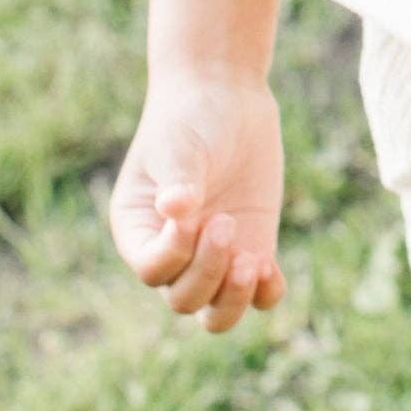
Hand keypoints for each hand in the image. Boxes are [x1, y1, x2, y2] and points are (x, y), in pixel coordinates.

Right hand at [109, 64, 286, 332]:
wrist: (226, 96)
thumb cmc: (191, 118)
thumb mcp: (181, 146)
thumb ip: (180, 179)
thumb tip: (175, 210)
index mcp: (138, 231)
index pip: (152, 270)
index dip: (175, 254)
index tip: (198, 216)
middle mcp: (172, 253)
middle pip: (183, 299)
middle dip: (208, 271)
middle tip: (227, 222)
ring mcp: (213, 256)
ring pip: (217, 314)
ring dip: (234, 298)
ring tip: (254, 262)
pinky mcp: (251, 248)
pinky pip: (258, 296)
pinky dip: (266, 292)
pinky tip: (271, 268)